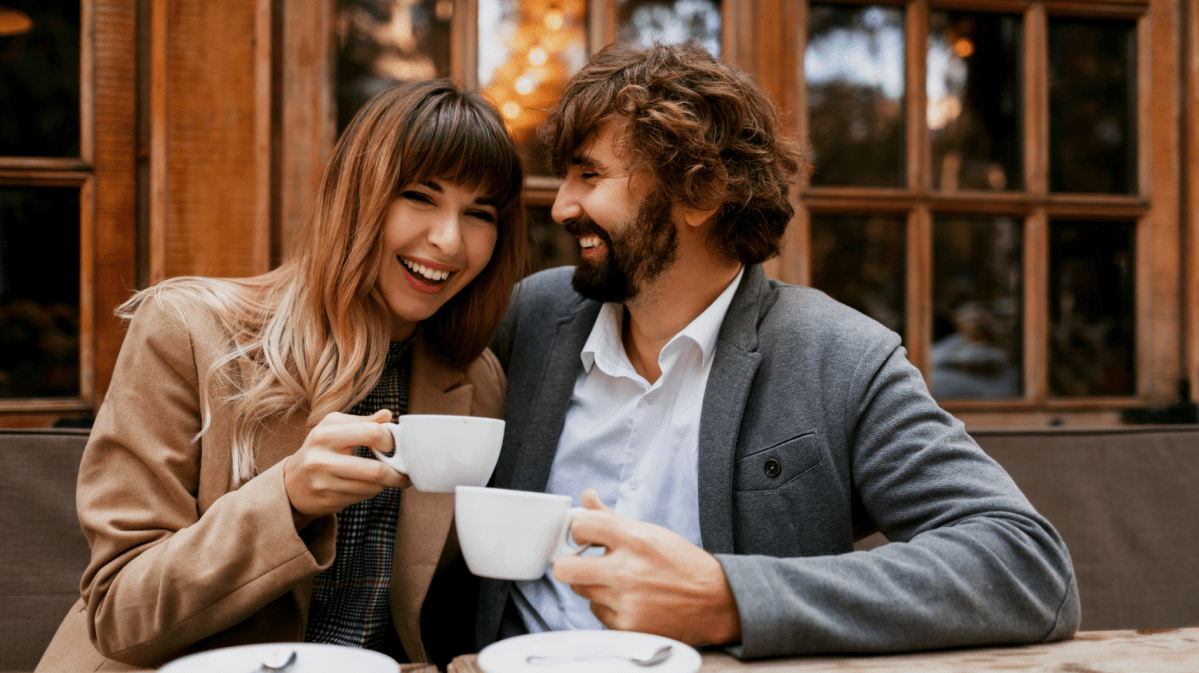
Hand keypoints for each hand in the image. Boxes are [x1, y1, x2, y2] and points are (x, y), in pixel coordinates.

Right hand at [283, 409, 408, 529]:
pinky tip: (367, 485)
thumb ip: (363, 421)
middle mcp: (322, 459)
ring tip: (387, 477)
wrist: (292, 483)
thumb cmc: (320, 449)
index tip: (393, 445)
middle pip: (376, 470)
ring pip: (373, 487)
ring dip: (386, 483)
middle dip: (397, 473)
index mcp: (326, 434)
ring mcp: (324, 483)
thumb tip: (387, 415)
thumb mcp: (334, 427)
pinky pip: (363, 497)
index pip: (372, 433)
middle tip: (404, 471)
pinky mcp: (328, 501)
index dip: (390, 440)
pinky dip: (372, 491)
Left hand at [552, 488, 741, 645]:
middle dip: (568, 563)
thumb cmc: (681, 564)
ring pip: (580, 591)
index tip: (585, 536)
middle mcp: (627, 571)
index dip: (578, 530)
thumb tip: (587, 497)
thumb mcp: (649, 531)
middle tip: (581, 562)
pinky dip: (607, 607)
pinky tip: (627, 600)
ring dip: (592, 585)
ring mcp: (626, 602)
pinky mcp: (627, 626)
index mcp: (635, 540)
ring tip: (617, 581)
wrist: (715, 601)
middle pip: (564, 569)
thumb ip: (611, 517)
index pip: (581, 526)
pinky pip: (596, 613)